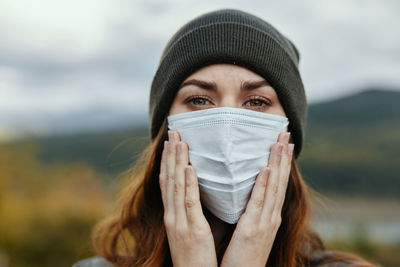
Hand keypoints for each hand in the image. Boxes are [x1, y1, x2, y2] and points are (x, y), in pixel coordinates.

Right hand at [159, 130, 217, 266]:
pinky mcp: (191, 230)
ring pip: (176, 186)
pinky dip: (186, 184)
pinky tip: (187, 167)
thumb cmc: (199, 259)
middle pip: (169, 180)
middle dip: (170, 155)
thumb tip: (207, 194)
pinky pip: (188, 203)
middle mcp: (173, 216)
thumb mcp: (194, 232)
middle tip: (172, 132)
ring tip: (178, 140)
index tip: (172, 142)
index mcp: (174, 217)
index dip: (169, 162)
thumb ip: (196, 213)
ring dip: (176, 162)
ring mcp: (179, 223)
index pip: (169, 183)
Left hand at [220, 132, 293, 266]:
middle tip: (286, 133)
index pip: (276, 183)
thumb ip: (247, 211)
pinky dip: (265, 185)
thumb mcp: (247, 230)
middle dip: (283, 156)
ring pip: (273, 187)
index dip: (281, 163)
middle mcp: (270, 216)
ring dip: (277, 164)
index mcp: (268, 216)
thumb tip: (239, 191)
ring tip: (280, 142)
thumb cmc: (241, 256)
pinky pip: (260, 203)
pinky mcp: (254, 230)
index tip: (283, 143)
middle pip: (279, 181)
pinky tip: (268, 169)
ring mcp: (265, 223)